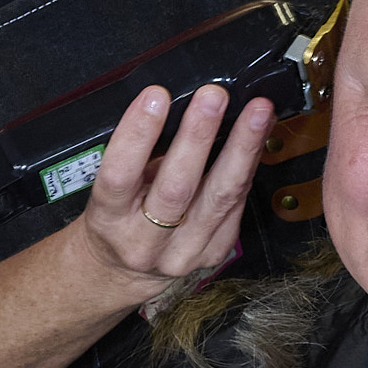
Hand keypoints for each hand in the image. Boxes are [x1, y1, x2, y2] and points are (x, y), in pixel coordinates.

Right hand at [76, 82, 273, 290]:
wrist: (123, 271)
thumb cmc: (119, 218)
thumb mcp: (111, 189)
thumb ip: (139, 155)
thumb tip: (180, 104)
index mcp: (109, 219)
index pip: (120, 174)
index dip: (138, 134)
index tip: (156, 96)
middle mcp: (143, 242)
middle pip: (176, 187)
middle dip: (198, 136)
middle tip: (213, 96)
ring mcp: (182, 253)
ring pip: (219, 197)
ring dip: (242, 149)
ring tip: (257, 112)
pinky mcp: (212, 254)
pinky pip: (236, 206)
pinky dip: (249, 167)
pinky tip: (259, 138)